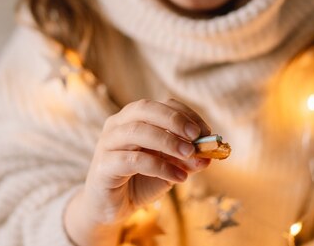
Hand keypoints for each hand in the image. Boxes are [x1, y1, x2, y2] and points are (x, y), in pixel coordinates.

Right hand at [81, 98, 210, 225]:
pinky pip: (134, 159)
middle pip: (145, 109)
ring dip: (168, 141)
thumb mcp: (169, 168)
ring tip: (189, 155)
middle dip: (174, 120)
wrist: (111, 208)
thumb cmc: (140, 181)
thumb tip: (209, 156)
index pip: (161, 105)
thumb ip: (187, 160)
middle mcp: (117, 124)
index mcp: (133, 118)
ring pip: (137, 131)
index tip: (205, 131)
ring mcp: (107, 143)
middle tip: (197, 136)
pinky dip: (160, 166)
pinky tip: (179, 177)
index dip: (185, 114)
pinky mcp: (104, 165)